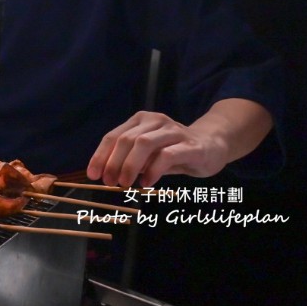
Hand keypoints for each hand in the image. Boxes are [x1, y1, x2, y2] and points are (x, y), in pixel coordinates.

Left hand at [86, 111, 230, 186]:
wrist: (213, 145)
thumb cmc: (174, 151)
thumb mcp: (148, 155)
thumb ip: (130, 159)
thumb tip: (105, 174)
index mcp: (140, 121)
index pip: (113, 136)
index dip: (100, 156)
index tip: (93, 175)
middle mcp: (155, 121)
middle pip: (126, 139)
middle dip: (113, 163)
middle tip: (109, 183)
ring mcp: (174, 131)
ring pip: (144, 143)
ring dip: (130, 165)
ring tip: (124, 183)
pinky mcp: (190, 145)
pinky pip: (167, 155)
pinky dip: (152, 170)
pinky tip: (146, 183)